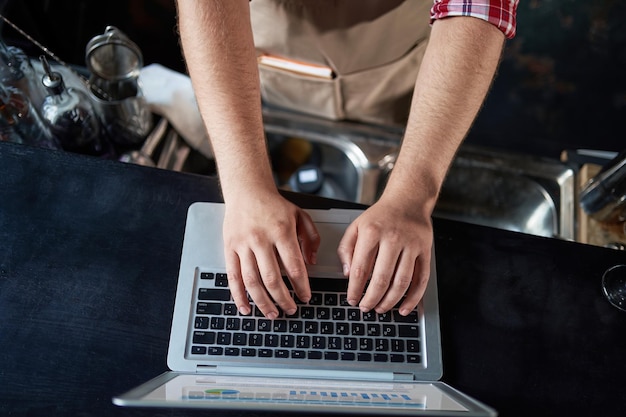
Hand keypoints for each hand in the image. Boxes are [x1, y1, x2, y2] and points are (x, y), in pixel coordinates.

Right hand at [222, 191, 319, 318]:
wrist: (246, 190)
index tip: (306, 297)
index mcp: (281, 232)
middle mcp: (261, 239)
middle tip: (291, 310)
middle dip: (283, 299)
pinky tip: (245, 308)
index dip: (301, 287)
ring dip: (263, 302)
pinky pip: (232, 276)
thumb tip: (312, 262)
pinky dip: (238, 296)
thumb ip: (311, 238)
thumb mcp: (301, 215)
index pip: (294, 267)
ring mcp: (243, 245)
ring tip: (272, 314)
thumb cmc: (274, 205)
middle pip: (272, 279)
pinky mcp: (229, 248)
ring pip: (252, 281)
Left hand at [337, 197, 432, 315]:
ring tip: (381, 309)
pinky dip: (413, 298)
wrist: (408, 200)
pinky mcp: (425, 251)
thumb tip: (348, 274)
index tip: (352, 299)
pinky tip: (405, 308)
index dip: (355, 289)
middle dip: (371, 299)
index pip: (361, 268)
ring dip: (390, 301)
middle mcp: (393, 238)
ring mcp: (411, 245)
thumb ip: (347, 249)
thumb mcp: (356, 226)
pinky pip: (421, 279)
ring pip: (402, 282)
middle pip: (381, 278)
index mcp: (372, 232)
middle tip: (365, 308)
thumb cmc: (380, 216)